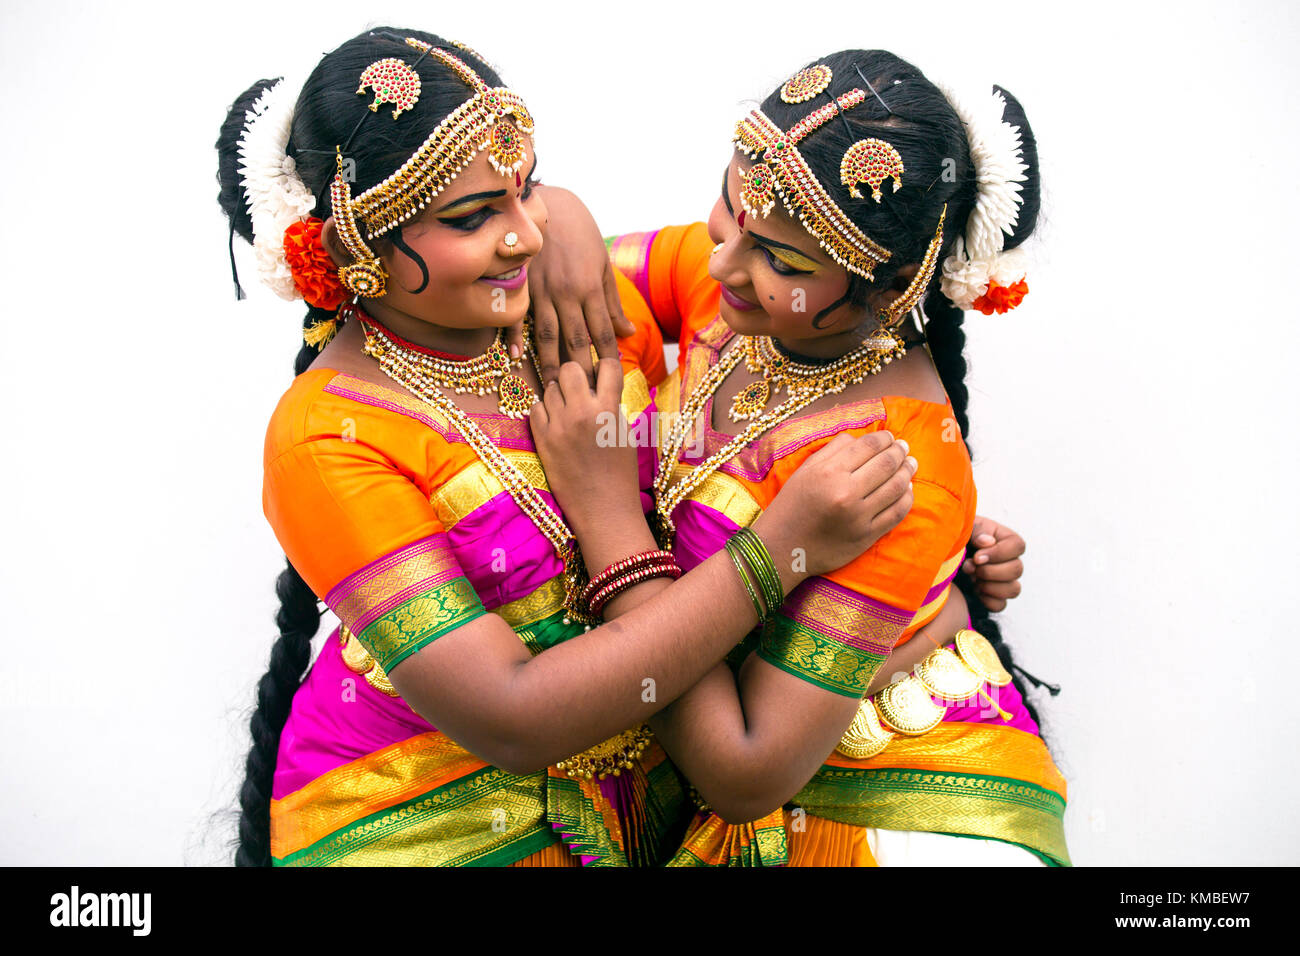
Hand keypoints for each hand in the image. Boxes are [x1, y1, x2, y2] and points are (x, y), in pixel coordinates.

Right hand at [514, 186, 634, 386]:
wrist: (547, 204)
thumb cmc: (579, 233)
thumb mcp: (601, 264)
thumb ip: (612, 301)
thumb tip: (628, 332)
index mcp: (589, 287)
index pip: (602, 330)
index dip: (608, 356)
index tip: (612, 380)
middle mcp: (565, 292)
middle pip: (575, 339)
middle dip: (581, 369)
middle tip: (584, 397)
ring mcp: (539, 289)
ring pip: (545, 334)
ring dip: (550, 363)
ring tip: (554, 388)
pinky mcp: (519, 284)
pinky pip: (515, 315)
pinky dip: (513, 338)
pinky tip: (514, 358)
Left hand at [528, 358, 639, 537]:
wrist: (604, 509)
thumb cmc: (620, 473)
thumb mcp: (625, 433)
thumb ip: (612, 405)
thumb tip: (600, 382)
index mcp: (609, 410)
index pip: (608, 365)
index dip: (606, 366)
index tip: (603, 375)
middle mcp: (582, 413)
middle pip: (571, 368)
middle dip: (576, 375)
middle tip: (580, 390)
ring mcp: (559, 426)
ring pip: (551, 388)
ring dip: (559, 394)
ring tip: (568, 410)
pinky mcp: (542, 440)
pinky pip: (536, 408)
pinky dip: (544, 411)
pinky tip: (555, 422)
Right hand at [752, 431, 915, 587]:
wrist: (782, 548)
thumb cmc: (791, 506)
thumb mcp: (805, 471)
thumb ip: (832, 450)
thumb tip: (861, 439)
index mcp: (829, 472)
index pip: (868, 446)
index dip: (884, 438)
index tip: (889, 437)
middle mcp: (846, 492)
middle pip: (886, 464)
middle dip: (899, 452)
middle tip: (904, 447)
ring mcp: (859, 516)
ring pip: (896, 487)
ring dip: (907, 471)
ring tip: (910, 464)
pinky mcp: (867, 536)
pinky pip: (896, 513)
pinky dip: (907, 498)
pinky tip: (907, 489)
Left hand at [961, 515, 1025, 611]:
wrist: (941, 554)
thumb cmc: (955, 536)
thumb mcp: (965, 527)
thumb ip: (977, 529)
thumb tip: (988, 542)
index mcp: (1004, 539)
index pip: (1018, 546)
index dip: (999, 553)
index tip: (976, 557)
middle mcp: (1008, 560)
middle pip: (1017, 570)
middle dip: (990, 571)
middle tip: (969, 568)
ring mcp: (1003, 580)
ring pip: (1013, 589)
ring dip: (990, 586)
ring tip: (971, 578)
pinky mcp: (993, 596)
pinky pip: (1000, 605)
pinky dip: (986, 600)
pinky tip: (974, 590)